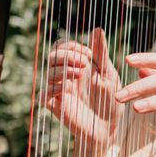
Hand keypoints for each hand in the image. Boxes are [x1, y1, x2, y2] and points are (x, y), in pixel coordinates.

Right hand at [42, 28, 122, 146]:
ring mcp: (58, 91)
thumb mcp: (108, 74)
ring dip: (63, 70)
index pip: (61, 46)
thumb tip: (97, 29)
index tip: (87, 53)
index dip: (71, 45)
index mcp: (75, 65)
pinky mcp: (55, 106)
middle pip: (52, 56)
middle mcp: (64, 76)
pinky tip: (66, 88)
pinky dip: (53, 88)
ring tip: (80, 74)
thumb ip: (101, 54)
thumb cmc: (110, 100)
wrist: (109, 127)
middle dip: (66, 55)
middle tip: (84, 63)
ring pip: (48, 72)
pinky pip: (45, 94)